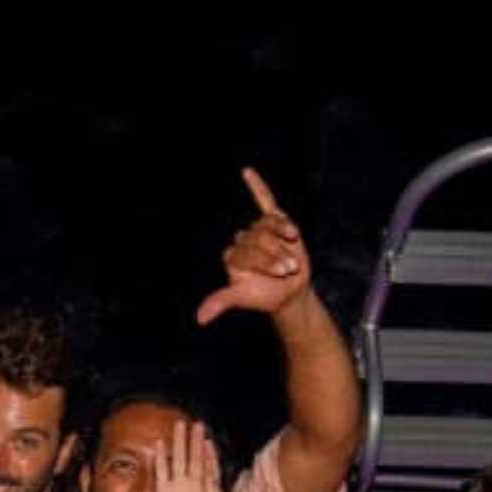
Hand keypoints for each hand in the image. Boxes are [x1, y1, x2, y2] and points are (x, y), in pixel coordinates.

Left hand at [194, 169, 310, 325]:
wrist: (290, 293)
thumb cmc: (265, 296)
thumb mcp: (243, 299)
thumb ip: (221, 302)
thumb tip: (199, 319)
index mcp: (232, 256)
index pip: (246, 250)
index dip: (265, 262)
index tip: (278, 275)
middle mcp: (243, 241)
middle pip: (259, 238)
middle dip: (276, 255)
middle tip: (286, 269)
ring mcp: (259, 231)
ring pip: (270, 227)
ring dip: (283, 241)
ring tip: (291, 258)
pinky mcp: (275, 222)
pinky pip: (264, 200)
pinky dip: (256, 186)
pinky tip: (247, 172)